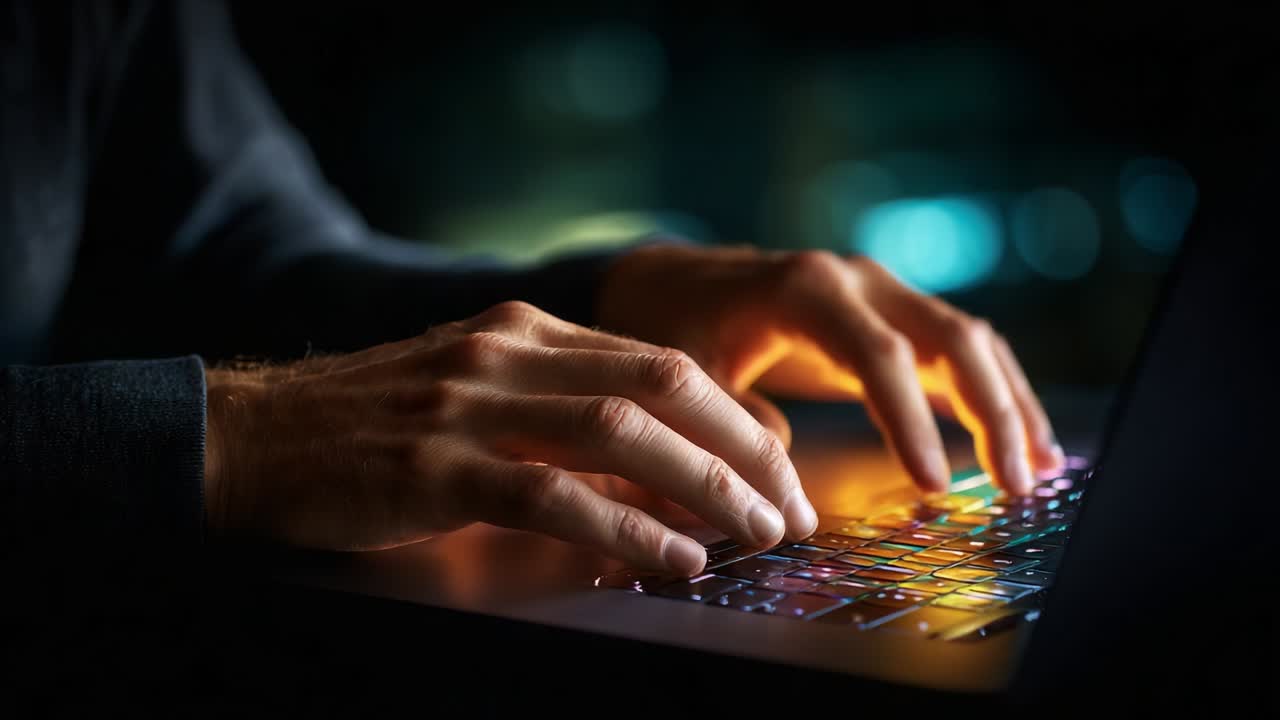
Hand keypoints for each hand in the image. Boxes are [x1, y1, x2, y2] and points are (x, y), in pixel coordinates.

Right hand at [204, 301, 815, 575]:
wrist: (251, 436)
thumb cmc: (372, 426)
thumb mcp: (475, 394)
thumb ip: (562, 415)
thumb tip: (664, 469)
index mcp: (526, 331)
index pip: (662, 363)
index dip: (736, 419)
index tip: (782, 469)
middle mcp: (508, 353)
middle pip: (663, 385)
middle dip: (743, 449)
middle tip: (792, 507)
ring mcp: (469, 404)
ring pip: (621, 432)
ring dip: (704, 484)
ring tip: (756, 533)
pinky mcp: (434, 466)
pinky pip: (552, 495)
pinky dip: (625, 527)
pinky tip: (672, 556)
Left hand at [597, 244, 1064, 494]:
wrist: (665, 280)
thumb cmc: (670, 324)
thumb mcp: (681, 374)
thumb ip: (729, 425)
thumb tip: (786, 492)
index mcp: (804, 289)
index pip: (878, 353)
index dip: (910, 420)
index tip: (932, 486)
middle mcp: (856, 280)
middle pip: (949, 337)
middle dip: (991, 411)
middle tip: (1014, 485)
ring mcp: (879, 292)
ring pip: (967, 340)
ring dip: (1007, 403)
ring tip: (1036, 471)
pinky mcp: (887, 316)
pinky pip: (955, 349)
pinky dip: (991, 392)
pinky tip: (1020, 441)